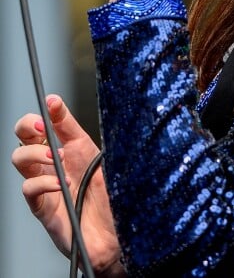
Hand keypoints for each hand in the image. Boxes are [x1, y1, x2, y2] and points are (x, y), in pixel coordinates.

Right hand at [12, 95, 125, 276]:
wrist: (118, 230)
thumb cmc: (110, 192)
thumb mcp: (94, 152)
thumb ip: (72, 128)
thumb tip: (55, 101)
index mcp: (67, 149)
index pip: (43, 126)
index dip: (41, 114)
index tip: (49, 105)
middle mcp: (52, 165)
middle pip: (23, 138)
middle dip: (26, 127)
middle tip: (41, 127)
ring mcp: (45, 185)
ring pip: (19, 159)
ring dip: (34, 153)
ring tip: (56, 158)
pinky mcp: (43, 208)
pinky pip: (28, 188)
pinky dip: (41, 182)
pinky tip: (60, 184)